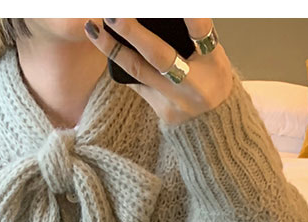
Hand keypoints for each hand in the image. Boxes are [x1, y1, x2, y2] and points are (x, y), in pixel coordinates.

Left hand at [83, 18, 232, 126]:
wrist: (215, 123)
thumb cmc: (211, 78)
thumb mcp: (213, 53)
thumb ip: (191, 35)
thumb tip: (156, 16)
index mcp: (213, 63)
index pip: (200, 32)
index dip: (189, 16)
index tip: (175, 5)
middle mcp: (194, 85)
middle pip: (159, 56)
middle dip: (133, 32)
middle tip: (112, 13)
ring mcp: (176, 101)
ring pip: (139, 72)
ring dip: (112, 48)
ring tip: (93, 28)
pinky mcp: (162, 112)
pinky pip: (137, 84)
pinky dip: (122, 64)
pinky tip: (107, 46)